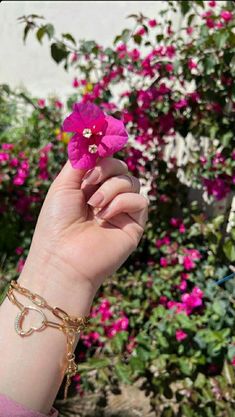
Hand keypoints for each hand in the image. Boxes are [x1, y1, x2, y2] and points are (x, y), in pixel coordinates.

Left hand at [19, 157, 147, 313]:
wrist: (62, 258)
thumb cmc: (57, 222)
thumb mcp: (64, 184)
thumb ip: (80, 161)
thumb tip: (96, 142)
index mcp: (90, 188)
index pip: (106, 162)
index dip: (103, 154)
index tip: (97, 147)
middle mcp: (107, 198)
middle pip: (121, 167)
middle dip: (105, 169)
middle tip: (87, 183)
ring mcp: (122, 211)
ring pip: (132, 181)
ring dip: (111, 188)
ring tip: (94, 205)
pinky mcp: (134, 225)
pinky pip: (140, 200)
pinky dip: (122, 203)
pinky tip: (105, 216)